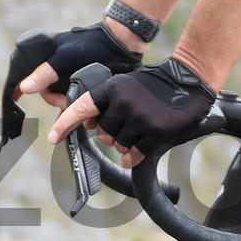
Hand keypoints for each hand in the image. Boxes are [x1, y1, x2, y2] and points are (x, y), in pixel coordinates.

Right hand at [16, 21, 142, 110]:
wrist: (120, 45)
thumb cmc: (91, 45)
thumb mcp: (65, 58)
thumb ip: (45, 72)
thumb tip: (25, 87)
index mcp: (45, 53)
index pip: (23, 69)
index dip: (15, 86)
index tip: (10, 101)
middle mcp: (53, 64)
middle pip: (42, 88)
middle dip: (51, 97)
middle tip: (64, 100)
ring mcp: (65, 73)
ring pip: (55, 94)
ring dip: (62, 103)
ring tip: (73, 103)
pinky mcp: (78, 81)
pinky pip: (68, 96)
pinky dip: (69, 106)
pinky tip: (70, 116)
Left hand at [49, 56, 216, 161]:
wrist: (187, 82)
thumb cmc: (153, 84)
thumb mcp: (125, 84)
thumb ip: (106, 101)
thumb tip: (87, 123)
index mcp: (112, 88)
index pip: (82, 108)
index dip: (65, 124)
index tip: (53, 137)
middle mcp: (123, 103)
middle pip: (102, 133)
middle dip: (109, 135)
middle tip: (123, 126)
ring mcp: (140, 118)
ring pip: (118, 145)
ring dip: (123, 145)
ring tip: (136, 133)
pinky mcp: (155, 132)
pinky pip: (135, 154)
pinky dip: (132, 158)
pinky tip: (134, 155)